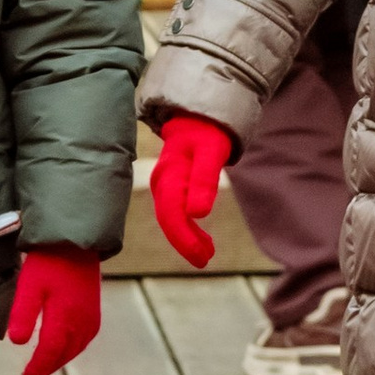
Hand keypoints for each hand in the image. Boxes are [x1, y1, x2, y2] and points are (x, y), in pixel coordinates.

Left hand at [6, 245, 100, 374]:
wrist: (76, 244)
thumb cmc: (48, 263)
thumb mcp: (29, 286)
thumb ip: (23, 314)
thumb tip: (17, 343)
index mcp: (64, 318)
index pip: (49, 352)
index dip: (38, 367)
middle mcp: (81, 323)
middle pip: (63, 354)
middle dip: (47, 367)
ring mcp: (90, 319)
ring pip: (75, 349)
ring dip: (60, 360)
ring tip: (45, 365)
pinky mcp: (94, 313)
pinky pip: (84, 340)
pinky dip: (72, 349)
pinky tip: (63, 348)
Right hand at [149, 112, 235, 267]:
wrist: (198, 114)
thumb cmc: (208, 132)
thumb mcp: (212, 153)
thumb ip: (204, 182)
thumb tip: (199, 214)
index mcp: (170, 176)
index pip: (172, 215)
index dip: (185, 240)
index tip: (202, 258)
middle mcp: (162, 182)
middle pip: (169, 220)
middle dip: (186, 243)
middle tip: (206, 260)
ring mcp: (164, 184)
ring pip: (171, 218)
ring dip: (187, 238)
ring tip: (207, 252)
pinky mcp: (170, 185)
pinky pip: (174, 211)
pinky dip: (187, 226)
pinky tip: (202, 237)